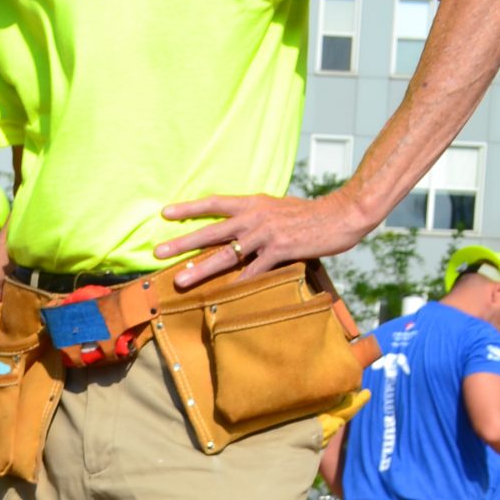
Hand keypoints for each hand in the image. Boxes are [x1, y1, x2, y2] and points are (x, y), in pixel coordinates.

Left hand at [155, 186, 374, 291]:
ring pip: (226, 253)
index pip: (215, 203)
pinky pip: (253, 271)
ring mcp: (266, 234)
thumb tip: (238, 229)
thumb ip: (256, 217)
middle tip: (157, 252)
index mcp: (253, 203)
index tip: (165, 213)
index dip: (189, 208)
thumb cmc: (310, 215)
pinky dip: (237, 285)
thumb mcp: (278, 208)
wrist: (341, 214)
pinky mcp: (280, 250)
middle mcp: (255, 216)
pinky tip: (222, 296)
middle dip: (182, 243)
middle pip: (211, 231)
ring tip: (179, 280)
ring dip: (200, 269)